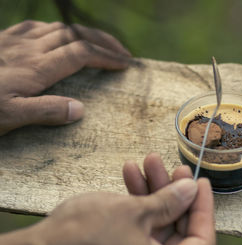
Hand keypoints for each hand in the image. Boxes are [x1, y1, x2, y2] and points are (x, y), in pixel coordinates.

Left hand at [0, 20, 130, 135]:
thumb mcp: (9, 116)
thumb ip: (45, 112)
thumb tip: (80, 110)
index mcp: (36, 67)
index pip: (81, 54)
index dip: (107, 57)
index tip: (125, 65)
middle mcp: (29, 48)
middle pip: (75, 35)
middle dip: (103, 41)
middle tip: (122, 52)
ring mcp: (15, 40)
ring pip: (59, 28)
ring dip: (84, 34)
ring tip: (99, 44)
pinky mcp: (3, 38)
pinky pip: (37, 26)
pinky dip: (58, 29)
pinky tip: (60, 36)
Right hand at [0, 153, 214, 244]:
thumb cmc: (84, 239)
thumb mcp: (134, 213)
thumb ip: (169, 202)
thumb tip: (191, 190)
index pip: (201, 240)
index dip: (204, 208)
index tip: (200, 182)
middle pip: (178, 227)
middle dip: (173, 191)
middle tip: (172, 167)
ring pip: (157, 221)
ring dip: (153, 189)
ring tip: (147, 161)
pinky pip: (138, 224)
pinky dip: (136, 200)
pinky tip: (129, 174)